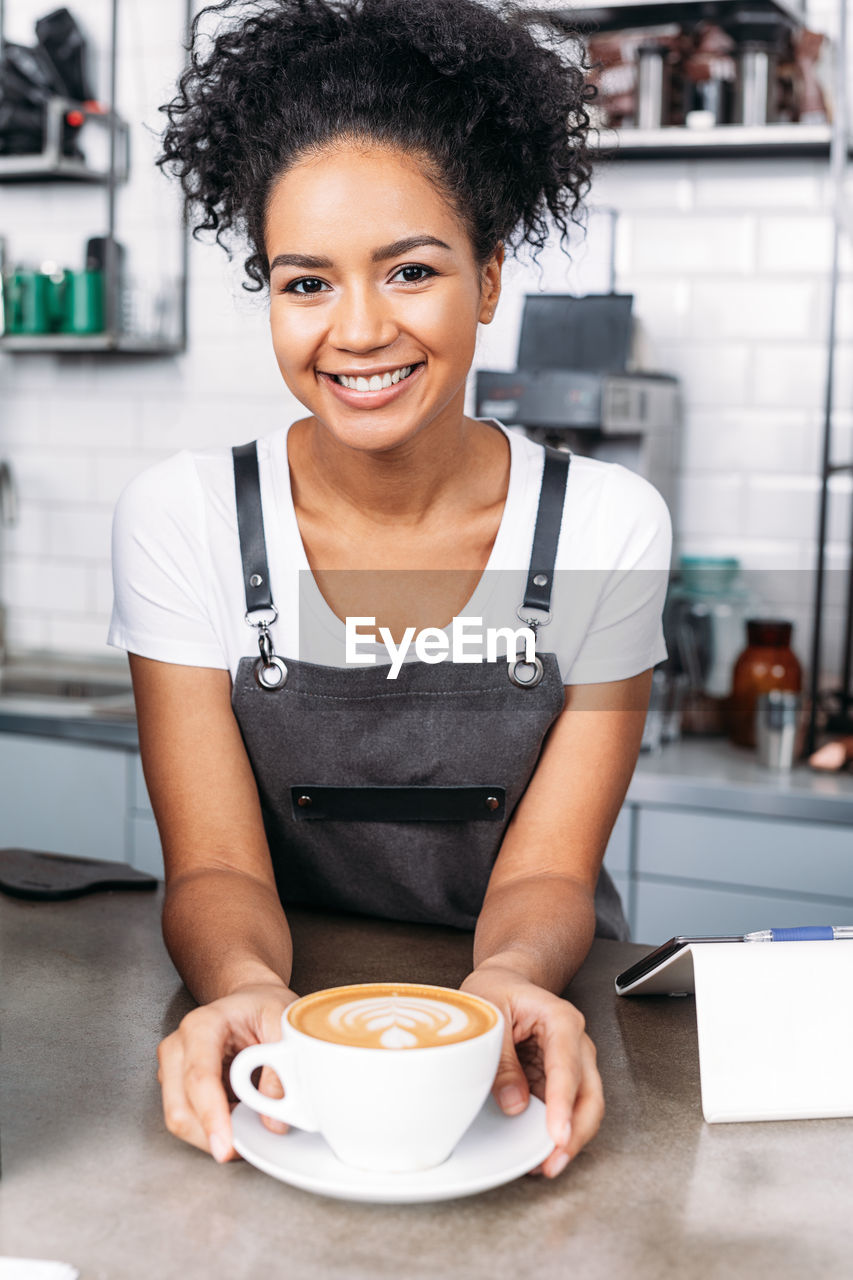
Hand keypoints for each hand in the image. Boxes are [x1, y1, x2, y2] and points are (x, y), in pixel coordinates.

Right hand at [157, 982, 298, 1161]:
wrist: (250, 999)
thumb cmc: (264, 1006)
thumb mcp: (284, 1024)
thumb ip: (280, 1070)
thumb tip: (271, 1121)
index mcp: (203, 1025)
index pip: (199, 1078)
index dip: (212, 1116)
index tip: (226, 1146)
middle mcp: (178, 1045)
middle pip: (180, 1107)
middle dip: (211, 1135)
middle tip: (247, 1146)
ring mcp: (172, 1067)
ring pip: (179, 1119)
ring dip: (211, 1135)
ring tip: (246, 1127)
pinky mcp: (176, 1085)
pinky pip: (187, 1119)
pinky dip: (211, 1129)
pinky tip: (236, 1119)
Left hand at [460, 964, 603, 1177]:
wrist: (505, 981)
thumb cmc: (498, 989)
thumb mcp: (490, 1015)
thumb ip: (502, 1059)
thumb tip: (514, 1103)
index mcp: (560, 1020)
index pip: (567, 1066)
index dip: (563, 1104)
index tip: (558, 1134)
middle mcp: (575, 1043)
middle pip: (590, 1094)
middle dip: (576, 1132)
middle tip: (552, 1162)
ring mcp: (572, 1063)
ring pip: (585, 1107)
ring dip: (570, 1138)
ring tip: (544, 1165)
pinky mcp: (560, 1080)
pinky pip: (566, 1110)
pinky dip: (557, 1133)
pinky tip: (541, 1151)